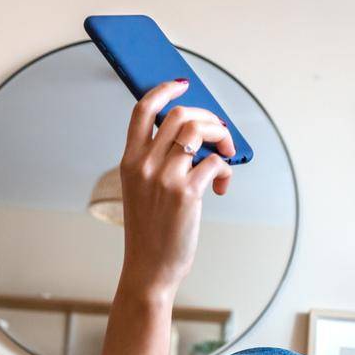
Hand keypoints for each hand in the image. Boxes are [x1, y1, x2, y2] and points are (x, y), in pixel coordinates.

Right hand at [116, 79, 235, 299]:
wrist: (149, 269)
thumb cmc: (150, 232)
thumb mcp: (142, 192)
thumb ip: (157, 162)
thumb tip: (194, 138)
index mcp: (129, 162)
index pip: (142, 110)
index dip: (164, 90)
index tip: (182, 85)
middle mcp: (144, 165)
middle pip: (179, 115)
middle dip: (208, 118)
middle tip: (219, 134)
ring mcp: (164, 178)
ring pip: (199, 132)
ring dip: (221, 138)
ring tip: (225, 156)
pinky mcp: (187, 193)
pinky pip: (214, 162)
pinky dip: (224, 169)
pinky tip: (222, 186)